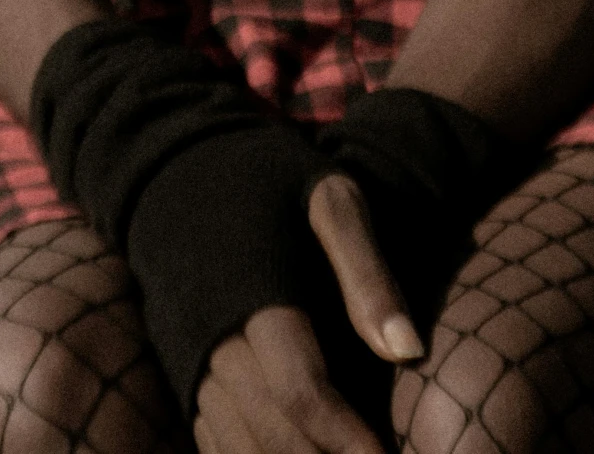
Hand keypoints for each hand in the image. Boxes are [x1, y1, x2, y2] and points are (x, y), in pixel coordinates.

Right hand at [195, 179, 416, 453]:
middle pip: (268, 431)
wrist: (184, 168)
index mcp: (254, 295)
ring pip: (238, 446)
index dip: (346, 437)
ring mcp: (193, 361)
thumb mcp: (330, 201)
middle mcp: (214, 338)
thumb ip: (367, 272)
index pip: (300, 390)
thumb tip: (408, 351)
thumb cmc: (273, 182)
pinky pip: (213, 439)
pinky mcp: (185, 373)